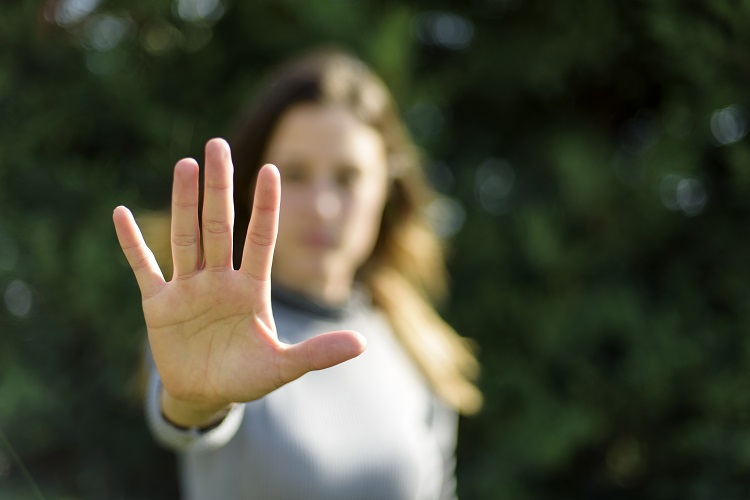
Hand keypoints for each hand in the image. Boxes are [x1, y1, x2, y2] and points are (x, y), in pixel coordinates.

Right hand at [113, 138, 365, 425]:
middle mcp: (220, 280)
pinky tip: (121, 214)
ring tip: (185, 164)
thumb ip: (317, 353)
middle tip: (218, 144)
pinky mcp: (159, 304)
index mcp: (251, 289)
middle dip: (219, 188)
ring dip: (183, 203)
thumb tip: (362, 343)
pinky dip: (132, 244)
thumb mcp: (282, 367)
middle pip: (219, 226)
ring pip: (186, 237)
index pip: (261, 239)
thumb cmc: (247, 377)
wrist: (206, 396)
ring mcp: (188, 289)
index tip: (271, 169)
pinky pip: (143, 268)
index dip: (265, 206)